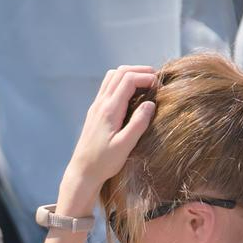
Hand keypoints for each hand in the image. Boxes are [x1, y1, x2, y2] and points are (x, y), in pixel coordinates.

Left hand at [60, 66, 156, 207]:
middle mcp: (101, 103)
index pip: (128, 79)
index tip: (160, 86)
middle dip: (140, 71)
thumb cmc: (104, 162)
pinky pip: (109, 87)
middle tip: (157, 80)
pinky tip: (133, 95)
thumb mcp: (124, 146)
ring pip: (113, 77)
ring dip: (130, 75)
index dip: (146, 77)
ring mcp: (97, 106)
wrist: (82, 171)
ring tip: (146, 84)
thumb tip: (151, 104)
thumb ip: (138, 124)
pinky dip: (123, 83)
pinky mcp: (96, 111)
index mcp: (109, 110)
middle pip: (120, 72)